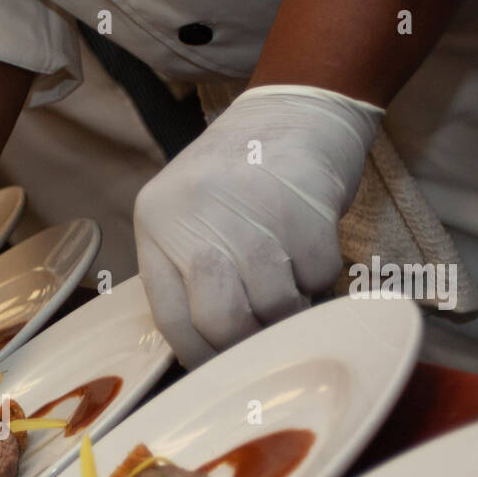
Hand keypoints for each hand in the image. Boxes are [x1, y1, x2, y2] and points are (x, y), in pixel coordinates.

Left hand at [135, 85, 380, 368]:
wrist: (295, 108)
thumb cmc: (239, 175)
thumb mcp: (188, 213)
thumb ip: (187, 273)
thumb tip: (208, 352)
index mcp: (157, 221)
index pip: (172, 318)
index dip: (200, 355)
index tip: (221, 367)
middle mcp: (197, 214)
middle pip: (222, 320)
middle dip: (249, 342)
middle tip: (264, 335)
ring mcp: (252, 209)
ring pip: (275, 305)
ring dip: (290, 312)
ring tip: (291, 289)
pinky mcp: (305, 205)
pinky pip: (318, 277)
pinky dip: (321, 280)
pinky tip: (310, 253)